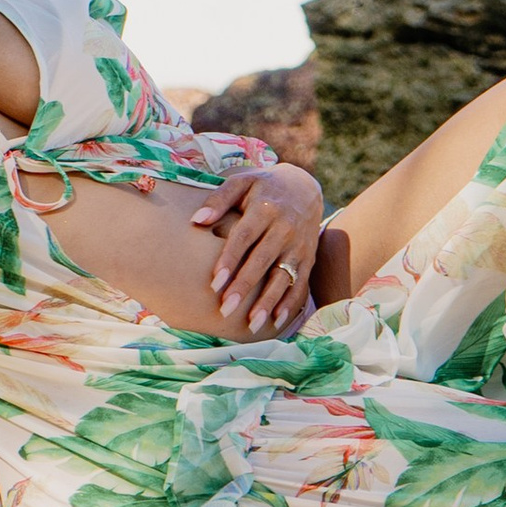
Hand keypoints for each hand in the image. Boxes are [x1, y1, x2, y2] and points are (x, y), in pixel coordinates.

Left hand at [192, 160, 323, 333]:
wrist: (304, 187)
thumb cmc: (263, 186)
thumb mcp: (242, 182)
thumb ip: (219, 199)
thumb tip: (197, 220)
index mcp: (265, 208)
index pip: (244, 238)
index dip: (229, 260)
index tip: (214, 283)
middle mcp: (284, 228)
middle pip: (262, 261)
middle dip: (244, 286)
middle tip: (225, 309)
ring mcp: (298, 245)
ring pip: (283, 277)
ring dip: (268, 302)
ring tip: (251, 324)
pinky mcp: (308, 257)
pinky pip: (300, 283)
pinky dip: (290, 303)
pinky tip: (276, 321)